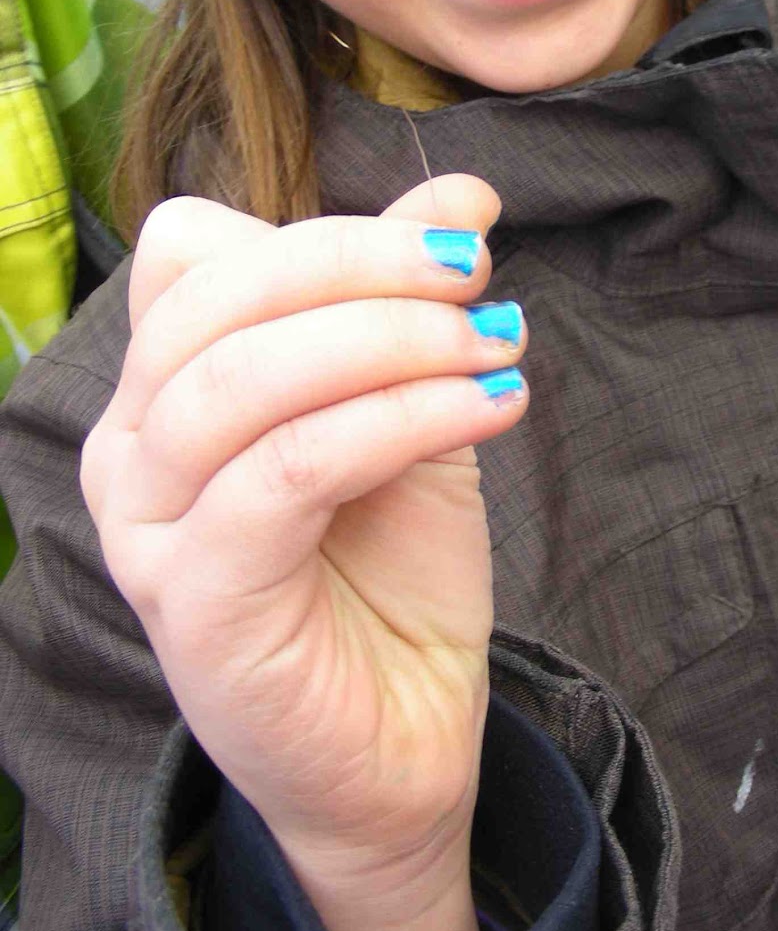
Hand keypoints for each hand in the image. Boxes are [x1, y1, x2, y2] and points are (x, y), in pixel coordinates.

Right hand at [82, 176, 525, 930]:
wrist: (398, 739)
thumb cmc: (391, 570)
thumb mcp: (411, 405)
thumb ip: (414, 303)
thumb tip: (465, 192)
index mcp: (164, 389)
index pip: (195, 253)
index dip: (324, 231)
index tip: (455, 241)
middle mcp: (129, 449)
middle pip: (215, 302)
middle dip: (362, 267)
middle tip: (477, 276)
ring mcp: (148, 531)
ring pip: (243, 382)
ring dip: (388, 343)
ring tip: (495, 346)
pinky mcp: (195, 604)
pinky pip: (287, 472)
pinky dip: (398, 420)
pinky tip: (489, 407)